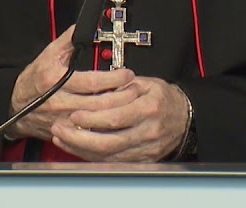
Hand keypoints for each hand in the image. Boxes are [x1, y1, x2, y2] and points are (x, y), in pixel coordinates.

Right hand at [7, 26, 135, 142]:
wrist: (15, 105)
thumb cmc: (34, 80)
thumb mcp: (48, 55)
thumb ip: (68, 40)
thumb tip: (84, 27)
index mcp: (55, 80)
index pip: (91, 82)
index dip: (113, 79)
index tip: (128, 74)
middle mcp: (59, 102)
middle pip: (98, 104)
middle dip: (122, 97)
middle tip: (136, 89)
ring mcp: (62, 120)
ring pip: (96, 120)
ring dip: (117, 112)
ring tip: (131, 102)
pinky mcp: (65, 133)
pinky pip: (89, 134)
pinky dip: (104, 128)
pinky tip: (116, 120)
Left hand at [49, 76, 188, 161]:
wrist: (185, 117)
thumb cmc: (163, 98)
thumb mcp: (145, 83)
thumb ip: (121, 87)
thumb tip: (95, 89)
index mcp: (148, 107)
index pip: (115, 117)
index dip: (91, 118)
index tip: (74, 114)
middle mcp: (147, 131)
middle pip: (108, 141)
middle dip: (79, 137)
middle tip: (60, 129)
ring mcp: (145, 149)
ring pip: (108, 155)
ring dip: (81, 148)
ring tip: (63, 138)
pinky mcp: (142, 160)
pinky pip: (112, 161)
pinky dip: (92, 155)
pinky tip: (77, 147)